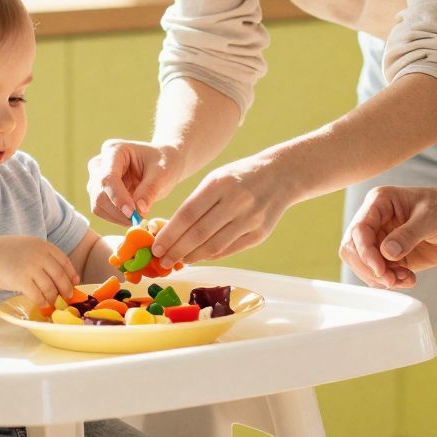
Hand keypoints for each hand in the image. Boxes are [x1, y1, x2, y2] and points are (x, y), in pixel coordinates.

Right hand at [0, 236, 80, 304]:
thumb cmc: (7, 253)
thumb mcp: (28, 246)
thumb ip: (44, 255)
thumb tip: (62, 274)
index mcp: (43, 246)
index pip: (64, 261)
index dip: (71, 273)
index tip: (74, 282)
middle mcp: (39, 255)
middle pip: (60, 276)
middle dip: (66, 289)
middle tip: (68, 296)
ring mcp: (31, 268)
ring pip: (50, 288)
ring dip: (53, 298)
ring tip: (53, 302)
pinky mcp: (21, 280)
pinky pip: (37, 295)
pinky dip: (42, 302)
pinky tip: (43, 304)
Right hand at [87, 139, 182, 224]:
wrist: (163, 164)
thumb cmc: (164, 162)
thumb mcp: (163, 172)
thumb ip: (150, 189)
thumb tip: (138, 211)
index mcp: (114, 150)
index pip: (108, 177)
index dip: (118, 198)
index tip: (132, 214)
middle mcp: (100, 164)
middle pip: (99, 193)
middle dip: (118, 210)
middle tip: (140, 220)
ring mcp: (96, 179)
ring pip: (97, 205)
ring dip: (117, 217)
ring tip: (140, 217)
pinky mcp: (100, 194)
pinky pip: (102, 211)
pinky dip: (116, 218)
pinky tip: (133, 217)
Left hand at [153, 156, 296, 265]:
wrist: (280, 176)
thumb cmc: (239, 177)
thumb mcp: (216, 179)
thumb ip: (196, 203)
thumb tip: (171, 231)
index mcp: (220, 184)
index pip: (188, 214)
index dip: (170, 233)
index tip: (156, 246)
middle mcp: (236, 202)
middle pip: (199, 233)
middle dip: (176, 250)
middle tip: (162, 260)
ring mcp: (250, 220)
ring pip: (214, 246)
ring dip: (192, 256)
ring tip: (178, 261)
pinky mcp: (259, 234)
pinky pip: (229, 249)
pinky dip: (210, 255)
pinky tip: (198, 257)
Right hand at [341, 184, 436, 288]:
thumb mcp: (431, 218)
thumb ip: (408, 235)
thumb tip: (386, 252)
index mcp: (379, 203)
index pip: (359, 230)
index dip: (365, 252)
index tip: (381, 270)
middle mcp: (375, 221)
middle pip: (353, 250)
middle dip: (369, 268)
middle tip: (391, 279)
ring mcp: (382, 240)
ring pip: (364, 265)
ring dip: (381, 278)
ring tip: (405, 278)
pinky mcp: (392, 257)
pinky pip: (381, 274)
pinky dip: (391, 282)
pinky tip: (409, 279)